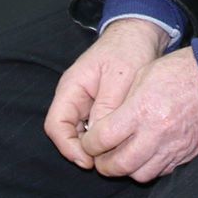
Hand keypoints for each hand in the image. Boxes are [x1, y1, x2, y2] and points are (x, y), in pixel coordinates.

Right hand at [43, 20, 168, 168]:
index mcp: (71, 88)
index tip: (89, 161)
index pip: (56, 125)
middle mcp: (74, 98)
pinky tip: (122, 145)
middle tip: (107, 163)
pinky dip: (106, 140)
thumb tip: (98, 139)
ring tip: (117, 155)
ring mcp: (86, 104)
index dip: (68, 147)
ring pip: (82, 135)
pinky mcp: (100, 108)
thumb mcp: (120, 78)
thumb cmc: (129, 50)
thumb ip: (107, 107)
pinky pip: (96, 130)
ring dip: (96, 147)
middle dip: (83, 151)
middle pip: (67, 134)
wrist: (141, 34)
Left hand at [76, 48, 197, 181]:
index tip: (89, 141)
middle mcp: (156, 133)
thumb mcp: (143, 76)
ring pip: (140, 174)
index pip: (103, 139)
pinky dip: (148, 167)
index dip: (89, 143)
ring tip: (122, 158)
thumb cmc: (180, 71)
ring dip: (126, 169)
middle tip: (100, 157)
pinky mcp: (186, 154)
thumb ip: (122, 104)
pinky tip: (145, 155)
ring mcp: (173, 147)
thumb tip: (105, 125)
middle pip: (119, 164)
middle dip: (103, 164)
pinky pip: (161, 172)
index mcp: (141, 110)